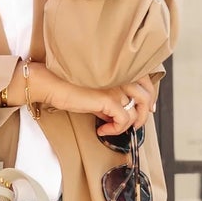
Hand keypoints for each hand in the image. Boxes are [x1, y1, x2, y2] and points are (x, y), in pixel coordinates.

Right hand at [32, 64, 156, 135]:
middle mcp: (121, 75)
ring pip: (137, 110)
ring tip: (114, 129)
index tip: (145, 111)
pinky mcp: (109, 99)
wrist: (52, 84)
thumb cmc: (67, 86)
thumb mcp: (94, 94)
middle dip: (143, 115)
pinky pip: (124, 120)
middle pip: (147, 96)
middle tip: (135, 126)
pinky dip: (116, 129)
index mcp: (119, 70)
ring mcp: (116, 86)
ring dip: (129, 125)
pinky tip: (102, 130)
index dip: (150, 99)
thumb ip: (108, 102)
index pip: (146, 82)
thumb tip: (114, 116)